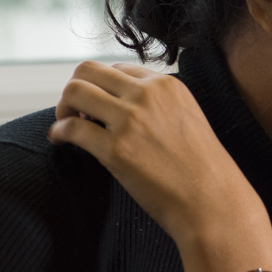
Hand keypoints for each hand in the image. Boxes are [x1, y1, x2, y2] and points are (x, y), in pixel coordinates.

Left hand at [48, 61, 271, 271]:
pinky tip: (60, 141)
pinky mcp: (116, 148)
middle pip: (88, 71)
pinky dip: (58, 132)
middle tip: (74, 112)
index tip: (98, 107)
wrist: (213, 203)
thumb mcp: (188, 118)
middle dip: (74, 89)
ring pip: (74, 92)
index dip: (102, 86)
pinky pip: (70, 128)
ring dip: (63, 107)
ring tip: (66, 125)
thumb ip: (158, 104)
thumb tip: (117, 104)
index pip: (117, 69)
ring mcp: (131, 120)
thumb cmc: (202, 169)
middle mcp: (148, 94)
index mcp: (167, 84)